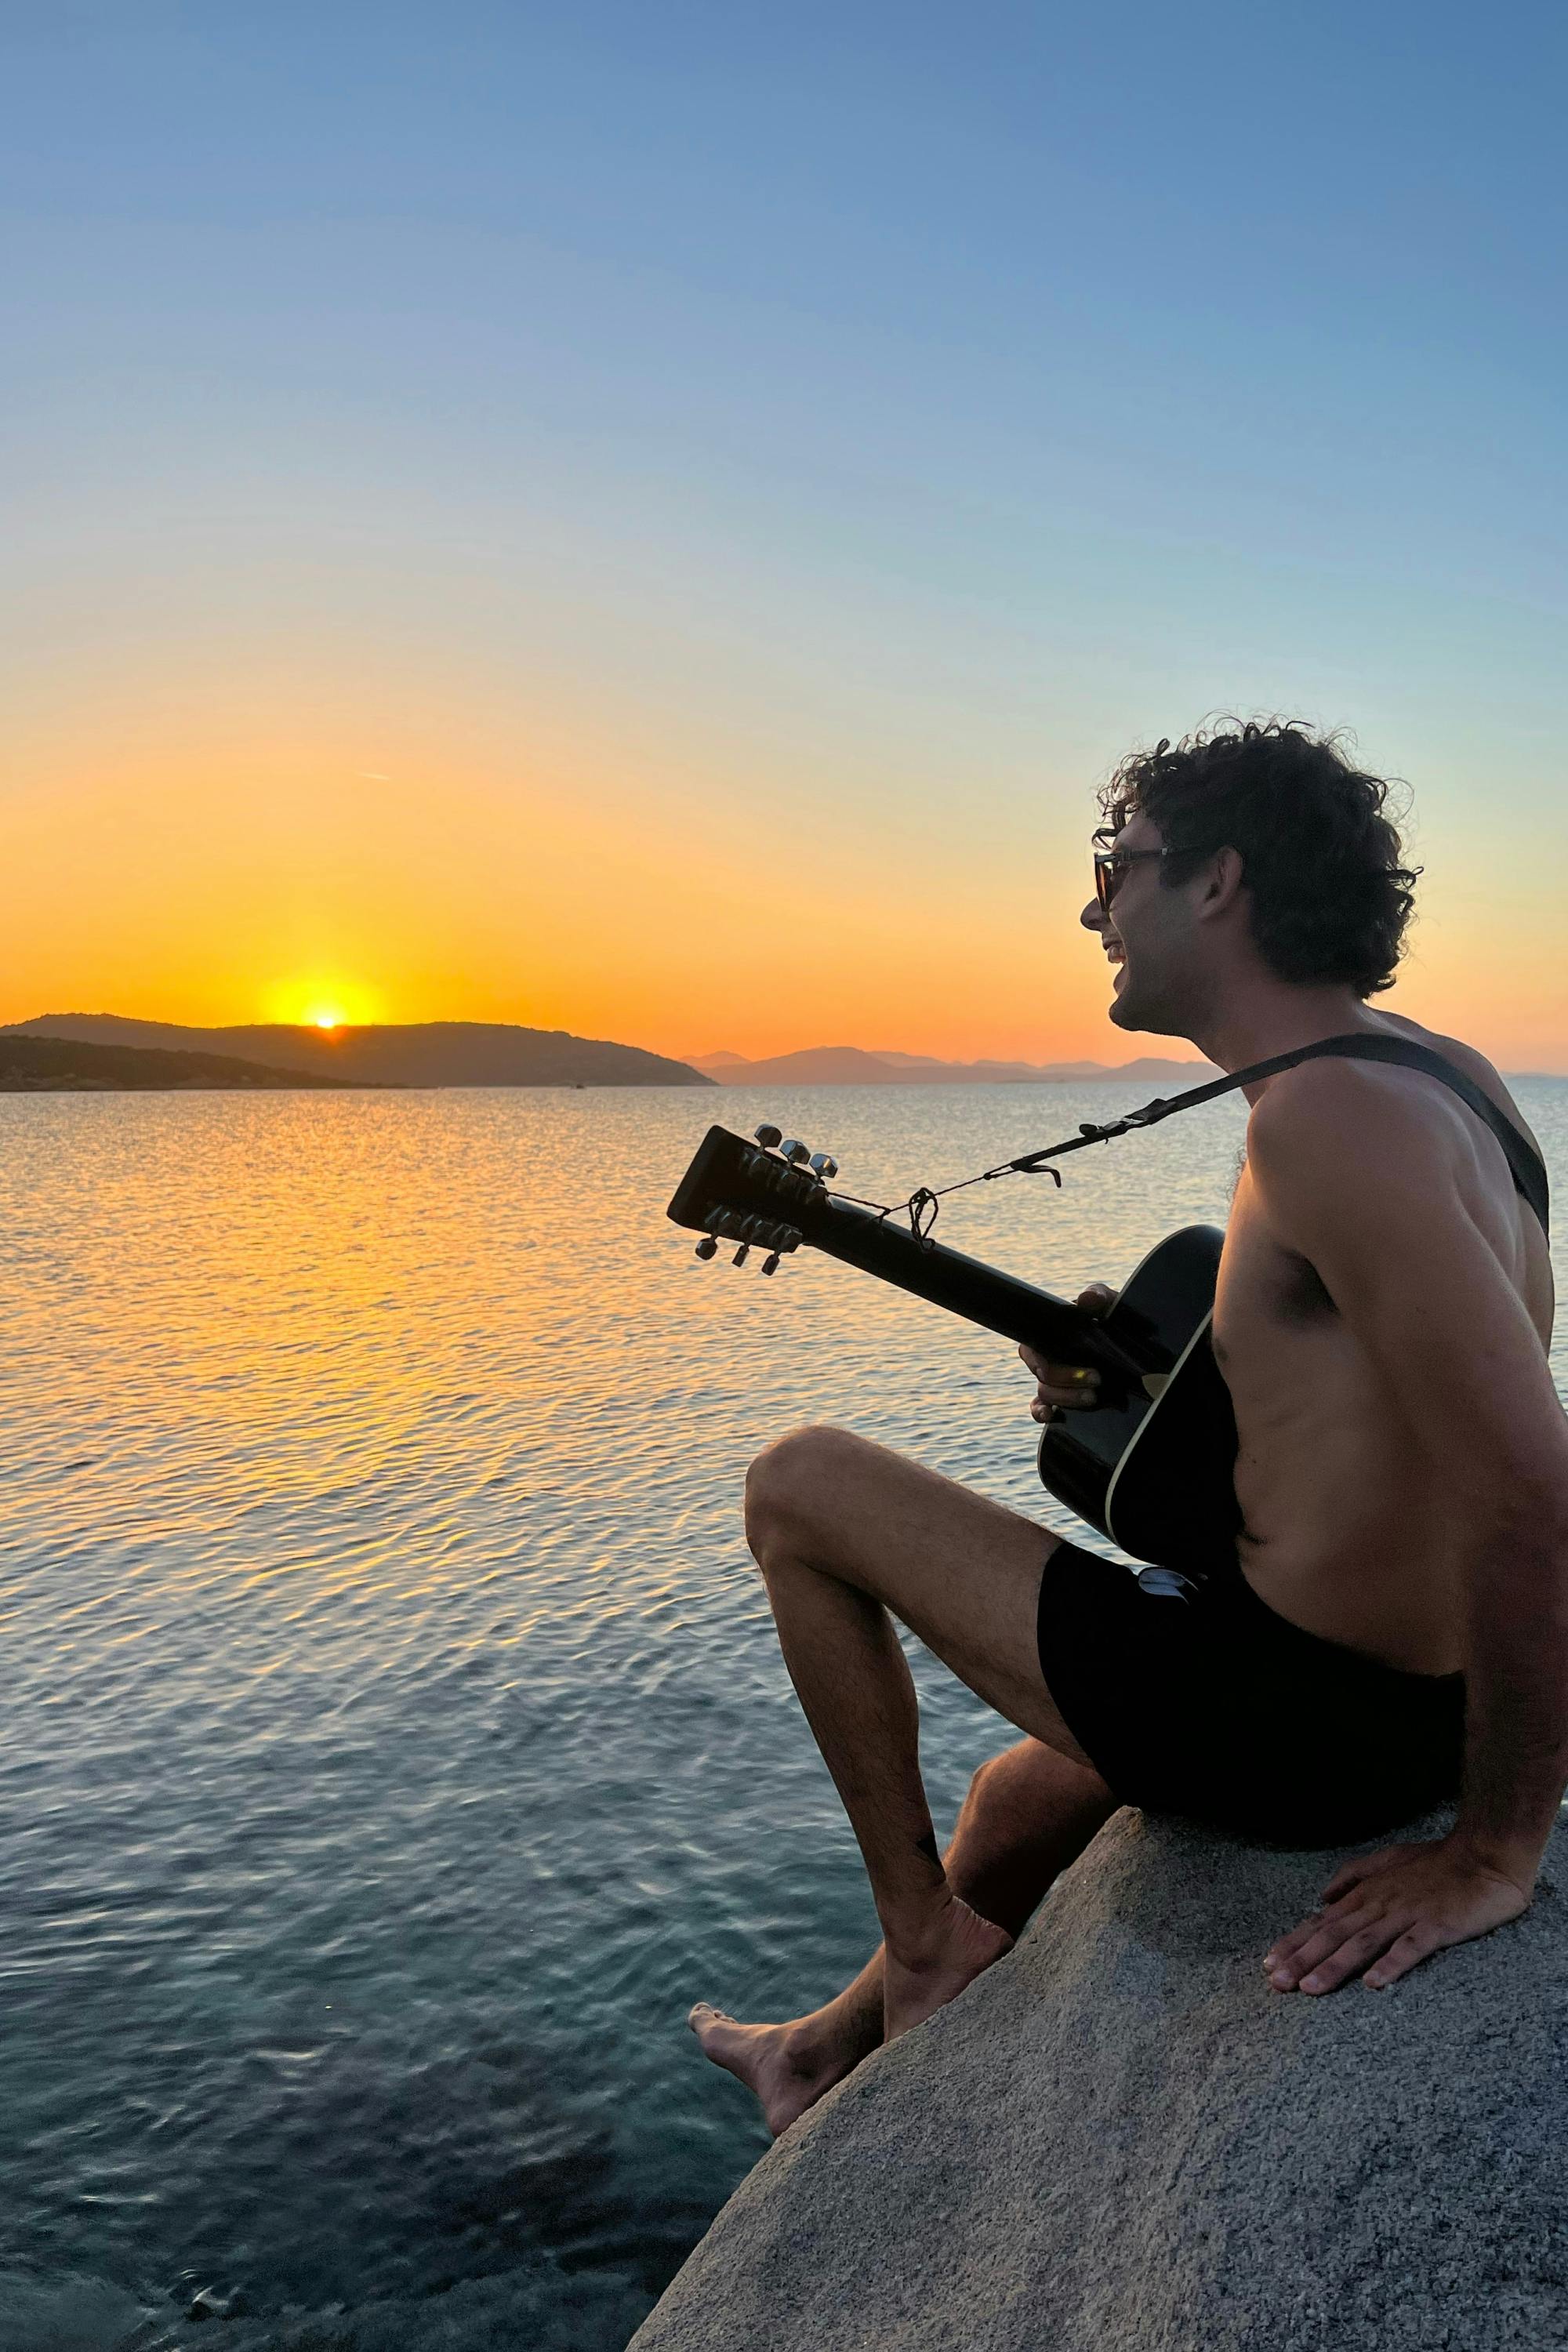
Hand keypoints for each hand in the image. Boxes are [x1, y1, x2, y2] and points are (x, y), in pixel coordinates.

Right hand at [1021, 1283, 1114, 1420]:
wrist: (1135, 1340)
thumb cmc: (1115, 1317)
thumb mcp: (1110, 1304)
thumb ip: (1099, 1297)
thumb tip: (1085, 1299)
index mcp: (1051, 1334)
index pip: (1031, 1347)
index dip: (1039, 1360)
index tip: (1061, 1362)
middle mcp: (1049, 1356)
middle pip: (1042, 1375)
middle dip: (1067, 1379)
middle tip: (1097, 1378)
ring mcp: (1056, 1378)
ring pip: (1045, 1393)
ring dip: (1066, 1397)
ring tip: (1093, 1397)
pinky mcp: (1064, 1395)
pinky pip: (1041, 1407)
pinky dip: (1040, 1412)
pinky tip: (1051, 1416)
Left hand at [1263, 1834, 1534, 1994]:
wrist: (1484, 1855)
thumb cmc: (1437, 1860)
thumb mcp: (1388, 1860)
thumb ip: (1354, 1876)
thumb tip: (1323, 1895)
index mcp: (1367, 1894)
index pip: (1322, 1921)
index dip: (1295, 1942)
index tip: (1269, 1964)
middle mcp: (1379, 1904)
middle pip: (1334, 1935)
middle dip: (1302, 1960)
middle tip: (1277, 1983)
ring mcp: (1406, 1915)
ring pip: (1363, 1943)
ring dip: (1335, 1966)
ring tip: (1311, 1989)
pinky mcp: (1436, 1925)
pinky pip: (1410, 1947)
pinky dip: (1391, 1964)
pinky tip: (1374, 1984)